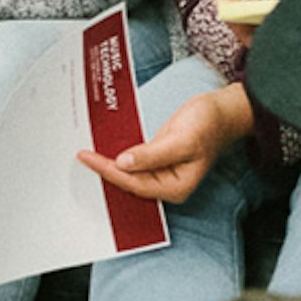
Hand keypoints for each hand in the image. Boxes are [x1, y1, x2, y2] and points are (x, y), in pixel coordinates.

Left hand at [78, 82, 246, 205]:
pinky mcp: (157, 163)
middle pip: (127, 182)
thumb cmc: (206, 125)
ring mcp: (162, 175)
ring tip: (85, 157)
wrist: (220, 112)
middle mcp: (167, 186)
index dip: (108, 171)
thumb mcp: (181, 139)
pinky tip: (102, 152)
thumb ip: (152, 154)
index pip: (133, 182)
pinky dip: (117, 158)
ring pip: (127, 174)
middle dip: (104, 171)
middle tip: (80, 157)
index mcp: (175, 187)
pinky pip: (132, 164)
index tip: (87, 158)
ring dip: (107, 165)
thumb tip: (123, 163)